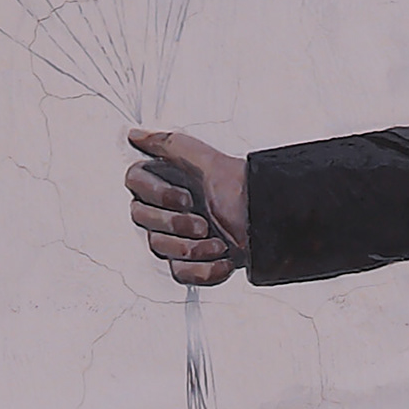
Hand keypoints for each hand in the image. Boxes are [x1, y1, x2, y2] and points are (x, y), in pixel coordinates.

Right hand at [126, 130, 248, 288]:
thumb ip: (171, 145)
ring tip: (219, 243)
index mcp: (170, 182)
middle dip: (177, 224)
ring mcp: (178, 239)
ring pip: (160, 248)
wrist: (273, 226)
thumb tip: (137, 135)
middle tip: (204, 223)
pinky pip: (180, 274)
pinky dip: (205, 270)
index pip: (136, 184)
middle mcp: (169, 210)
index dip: (157, 195)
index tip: (185, 198)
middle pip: (143, 219)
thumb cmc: (246, 193)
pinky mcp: (191, 265)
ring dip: (194, 248)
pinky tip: (224, 259)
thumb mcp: (210, 163)